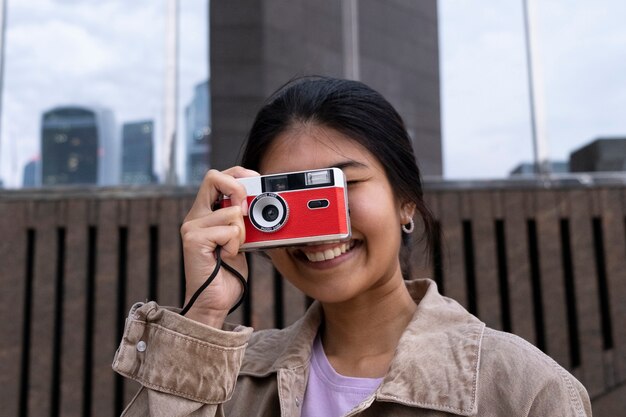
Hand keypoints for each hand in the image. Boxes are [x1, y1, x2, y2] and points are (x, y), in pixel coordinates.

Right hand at [180, 166, 258, 326]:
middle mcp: (195, 216)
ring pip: (231, 212)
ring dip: (241, 232)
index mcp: (205, 213)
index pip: (217, 177)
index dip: (238, 174)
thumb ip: (242, 219)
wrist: (214, 302)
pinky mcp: (193, 240)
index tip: (256, 182)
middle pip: (214, 178)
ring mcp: (192, 227)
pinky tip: (227, 256)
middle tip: (246, 212)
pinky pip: (228, 230)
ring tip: (232, 249)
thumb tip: (258, 201)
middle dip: (238, 189)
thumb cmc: (227, 273)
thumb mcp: (240, 238)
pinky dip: (235, 245)